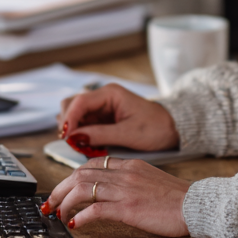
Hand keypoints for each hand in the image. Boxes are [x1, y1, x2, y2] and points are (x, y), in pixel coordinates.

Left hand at [43, 157, 189, 235]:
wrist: (196, 205)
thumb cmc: (176, 198)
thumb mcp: (150, 179)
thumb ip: (129, 179)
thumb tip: (108, 191)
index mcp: (130, 165)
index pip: (92, 163)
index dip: (72, 176)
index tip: (63, 189)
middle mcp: (125, 173)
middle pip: (80, 174)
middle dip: (60, 189)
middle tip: (50, 203)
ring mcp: (126, 190)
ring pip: (83, 188)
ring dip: (65, 202)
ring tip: (58, 215)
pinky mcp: (129, 208)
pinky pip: (96, 210)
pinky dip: (81, 217)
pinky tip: (76, 224)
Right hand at [56, 83, 179, 151]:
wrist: (171, 128)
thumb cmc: (155, 128)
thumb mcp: (128, 133)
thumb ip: (100, 135)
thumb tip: (74, 137)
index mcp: (111, 93)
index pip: (80, 102)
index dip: (69, 119)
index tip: (66, 136)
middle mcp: (103, 97)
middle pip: (72, 104)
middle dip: (68, 122)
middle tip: (71, 142)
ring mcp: (102, 107)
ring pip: (75, 114)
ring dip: (73, 129)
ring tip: (78, 144)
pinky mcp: (103, 118)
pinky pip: (84, 123)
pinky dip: (80, 133)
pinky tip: (85, 144)